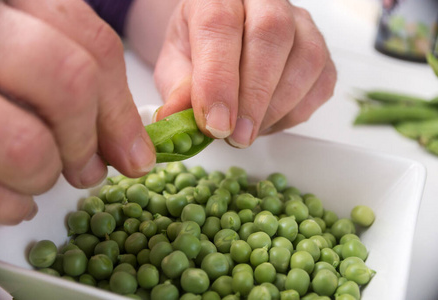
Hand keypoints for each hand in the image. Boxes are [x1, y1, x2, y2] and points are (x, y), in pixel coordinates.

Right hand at [0, 0, 154, 224]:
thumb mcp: (27, 50)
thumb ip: (79, 83)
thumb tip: (133, 151)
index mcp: (11, 3)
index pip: (93, 47)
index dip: (120, 111)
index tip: (134, 152)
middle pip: (70, 84)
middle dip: (85, 142)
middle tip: (87, 170)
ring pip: (25, 144)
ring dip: (43, 175)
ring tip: (39, 177)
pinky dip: (6, 205)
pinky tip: (11, 200)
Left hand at [147, 0, 335, 147]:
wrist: (222, 42)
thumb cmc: (198, 51)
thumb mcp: (175, 67)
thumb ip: (178, 91)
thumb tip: (177, 120)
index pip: (220, 25)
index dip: (219, 79)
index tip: (215, 124)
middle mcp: (264, 1)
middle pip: (272, 34)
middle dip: (254, 96)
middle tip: (236, 136)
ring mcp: (300, 23)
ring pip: (306, 59)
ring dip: (277, 108)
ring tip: (247, 132)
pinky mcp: (321, 51)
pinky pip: (321, 84)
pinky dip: (294, 113)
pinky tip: (267, 122)